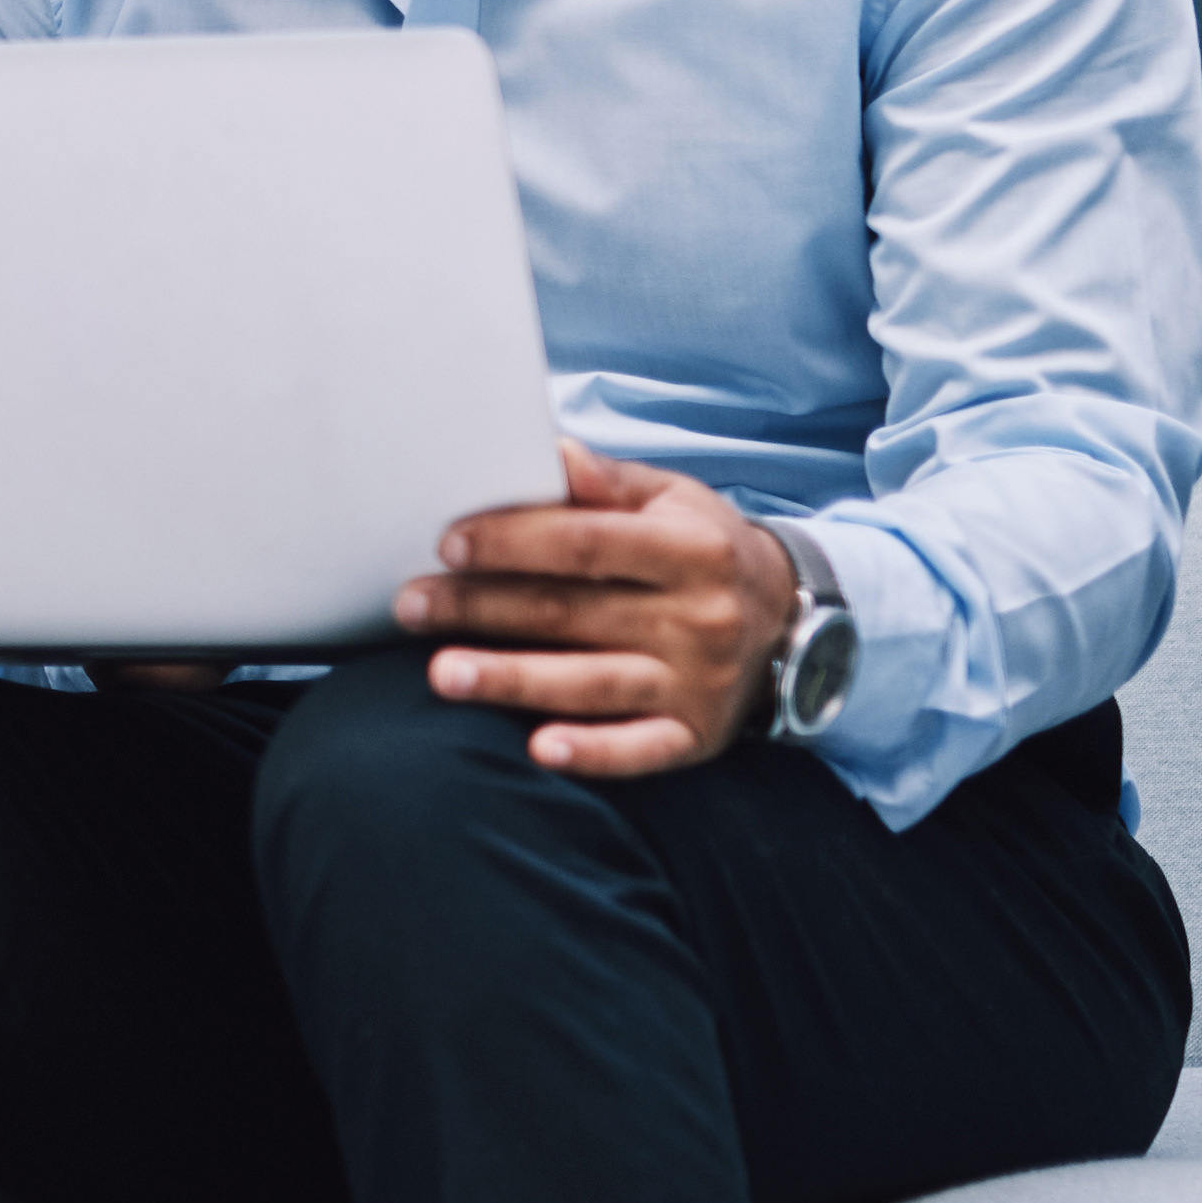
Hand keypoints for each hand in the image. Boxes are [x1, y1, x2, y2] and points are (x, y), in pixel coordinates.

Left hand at [393, 439, 792, 776]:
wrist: (792, 623)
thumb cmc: (705, 551)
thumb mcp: (674, 502)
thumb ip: (607, 481)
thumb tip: (548, 451)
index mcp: (691, 551)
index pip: (587, 544)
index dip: (515, 543)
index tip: (449, 544)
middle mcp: (699, 617)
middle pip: (572, 612)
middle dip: (483, 608)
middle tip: (410, 606)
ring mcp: (698, 681)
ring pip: (591, 681)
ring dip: (512, 679)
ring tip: (442, 674)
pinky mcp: (694, 734)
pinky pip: (638, 748)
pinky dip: (591, 751)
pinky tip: (539, 748)